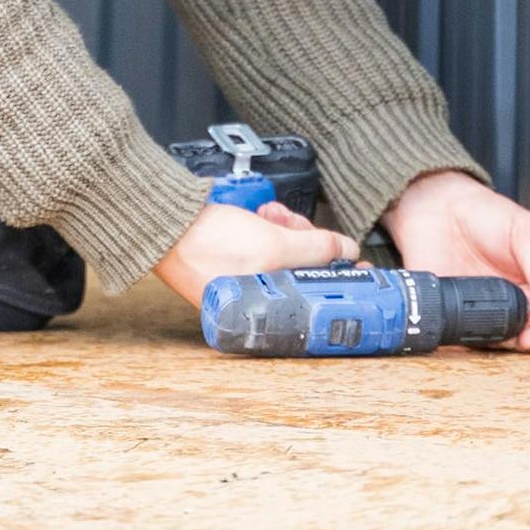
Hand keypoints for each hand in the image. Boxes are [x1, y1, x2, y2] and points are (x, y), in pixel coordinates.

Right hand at [153, 199, 359, 306]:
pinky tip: (263, 213)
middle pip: (305, 273)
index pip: (316, 304)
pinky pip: (271, 242)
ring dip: (288, 227)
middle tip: (296, 226)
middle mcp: (257, 303)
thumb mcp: (272, 247)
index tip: (362, 270)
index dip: (340, 283)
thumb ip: (315, 250)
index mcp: (261, 316)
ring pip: (291, 252)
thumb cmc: (206, 243)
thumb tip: (345, 251)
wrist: (168, 221)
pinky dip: (271, 225)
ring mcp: (248, 280)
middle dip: (306, 242)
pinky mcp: (241, 259)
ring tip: (271, 216)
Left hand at [383, 170, 529, 351]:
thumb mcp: (527, 231)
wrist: (439, 210)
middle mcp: (515, 304)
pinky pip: (472, 340)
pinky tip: (489, 336)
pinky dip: (482, 344)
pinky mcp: (459, 319)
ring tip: (526, 335)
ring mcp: (487, 314)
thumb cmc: (486, 216)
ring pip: (509, 341)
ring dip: (521, 343)